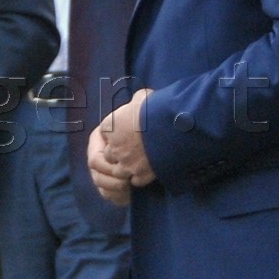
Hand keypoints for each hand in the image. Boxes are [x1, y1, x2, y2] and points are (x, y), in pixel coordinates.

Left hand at [88, 88, 156, 204]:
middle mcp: (114, 147)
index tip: (127, 133)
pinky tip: (150, 171)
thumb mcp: (143, 97)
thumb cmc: (156, 109)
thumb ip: (137, 100)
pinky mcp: (140, 174)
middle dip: (119, 154)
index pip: (105, 134)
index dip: (116, 135)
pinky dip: (141, 178)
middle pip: (110, 155)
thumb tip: (141, 98)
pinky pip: (136, 181)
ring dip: (128, 168)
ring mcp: (126, 163)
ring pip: (119, 171)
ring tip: (141, 162)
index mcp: (109, 127)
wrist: (172, 128)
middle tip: (134, 150)